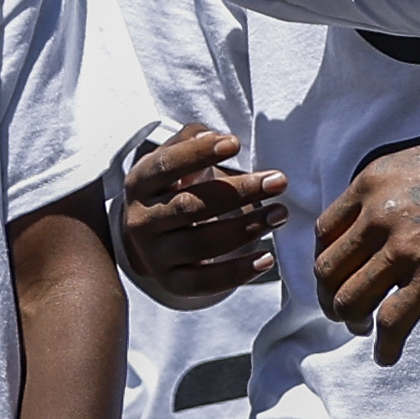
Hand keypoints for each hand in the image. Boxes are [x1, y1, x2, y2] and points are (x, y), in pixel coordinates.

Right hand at [120, 126, 283, 304]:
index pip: (167, 166)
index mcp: (140, 184)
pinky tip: (267, 258)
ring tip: (279, 214)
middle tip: (278, 181)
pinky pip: (205, 282)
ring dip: (246, 229)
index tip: (236, 143)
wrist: (151, 237)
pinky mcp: (171, 282)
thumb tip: (214, 137)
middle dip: (239, 192)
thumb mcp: (175, 160)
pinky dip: (237, 272)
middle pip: (190, 207)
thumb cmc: (174, 188)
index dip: (199, 154)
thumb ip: (192, 141)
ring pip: (201, 244)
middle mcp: (140, 220)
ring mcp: (154, 255)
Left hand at [312, 135, 419, 364]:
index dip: (326, 260)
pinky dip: (384, 346)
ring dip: (350, 321)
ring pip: (349, 299)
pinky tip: (386, 356)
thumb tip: (366, 222)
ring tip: (362, 329)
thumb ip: (383, 191)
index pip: (325, 232)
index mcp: (371, 184)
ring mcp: (404, 249)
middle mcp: (379, 216)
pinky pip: (391, 323)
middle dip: (331, 296)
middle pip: (328, 270)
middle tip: (344, 309)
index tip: (337, 275)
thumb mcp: (415, 164)